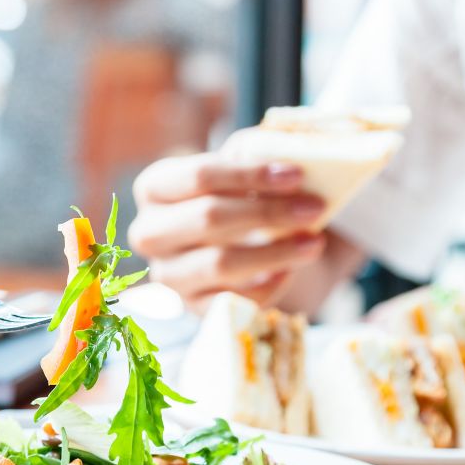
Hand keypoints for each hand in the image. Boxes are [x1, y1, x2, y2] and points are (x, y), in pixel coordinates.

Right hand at [128, 152, 326, 309]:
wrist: (233, 243)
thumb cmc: (236, 196)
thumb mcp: (240, 169)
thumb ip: (255, 157)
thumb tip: (291, 160)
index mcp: (154, 187)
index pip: (200, 176)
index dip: (250, 175)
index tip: (297, 175)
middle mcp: (150, 232)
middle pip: (208, 218)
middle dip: (267, 212)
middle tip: (314, 208)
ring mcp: (168, 274)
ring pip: (221, 263)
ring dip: (275, 252)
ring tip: (314, 242)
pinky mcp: (191, 307)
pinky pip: (233, 301)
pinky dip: (267, 286)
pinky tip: (290, 269)